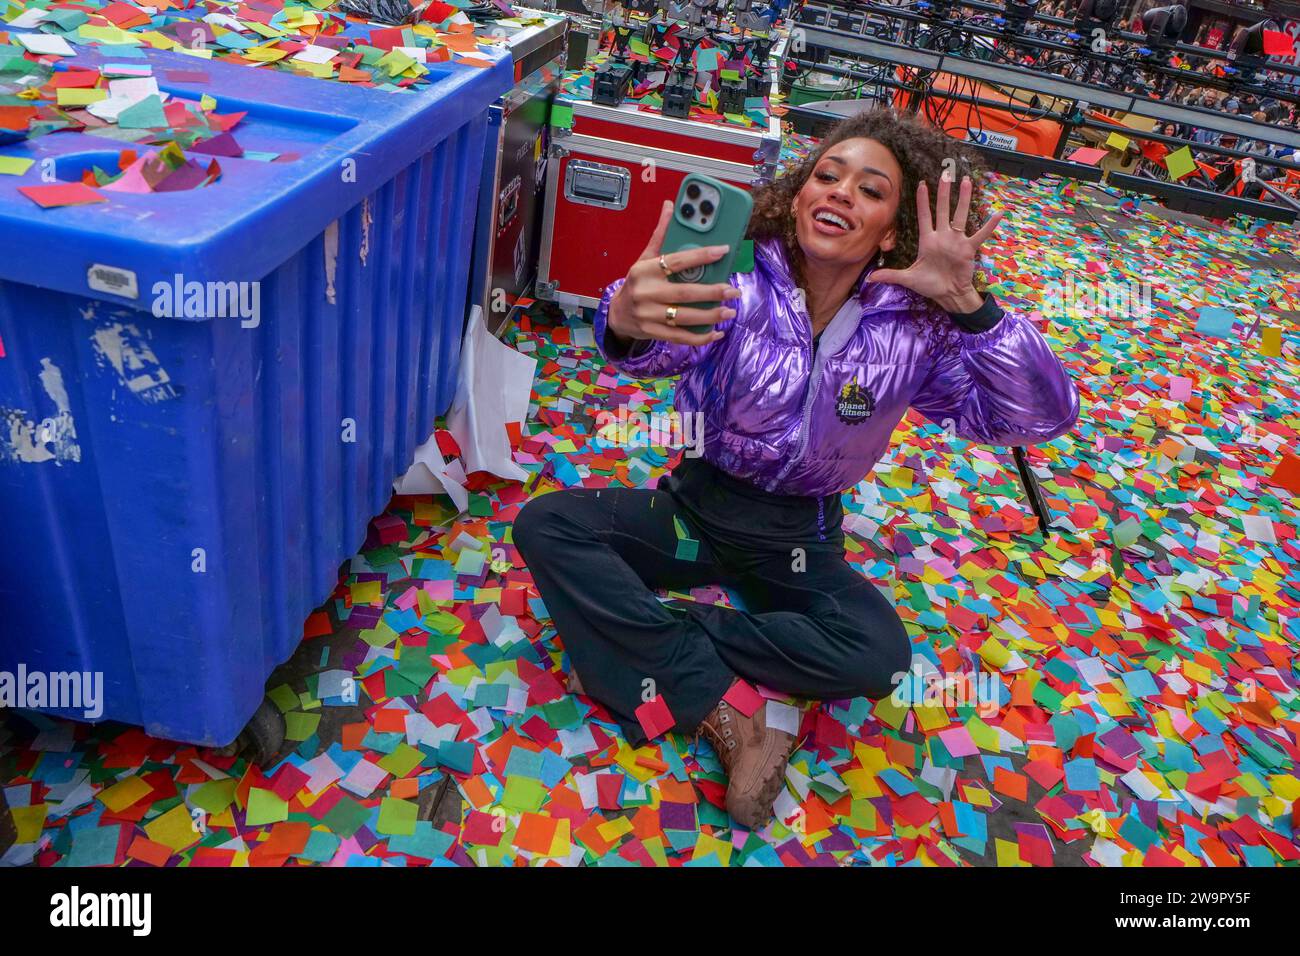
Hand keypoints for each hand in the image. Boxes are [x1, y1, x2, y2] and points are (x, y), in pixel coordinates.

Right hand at [606, 200, 741, 345]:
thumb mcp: (645, 258)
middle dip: (713, 292)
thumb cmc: (637, 283)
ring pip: (684, 317)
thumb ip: (661, 235)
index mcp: (645, 270)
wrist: (617, 314)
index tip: (723, 250)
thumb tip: (670, 205)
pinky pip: (680, 337)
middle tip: (733, 291)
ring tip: (730, 311)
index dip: (701, 255)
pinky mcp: (653, 332)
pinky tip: (717, 332)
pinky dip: (700, 337)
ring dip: (710, 315)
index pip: (676, 261)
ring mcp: (648, 315)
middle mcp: (646, 293)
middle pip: (685, 293)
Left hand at [871, 175, 1003, 314]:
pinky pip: (981, 235)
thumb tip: (870, 277)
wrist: (948, 294)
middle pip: (943, 210)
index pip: (924, 216)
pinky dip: (990, 226)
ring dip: (964, 199)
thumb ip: (891, 275)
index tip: (922, 184)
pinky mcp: (969, 249)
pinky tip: (999, 213)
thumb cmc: (930, 285)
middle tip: (946, 175)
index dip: (923, 201)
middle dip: (944, 193)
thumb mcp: (908, 279)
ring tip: (967, 182)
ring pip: (961, 216)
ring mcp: (957, 241)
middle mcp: (943, 236)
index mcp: (928, 240)